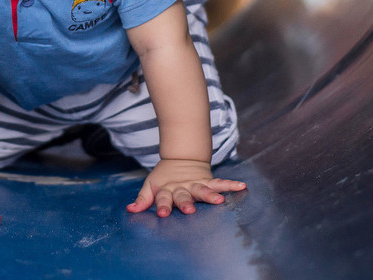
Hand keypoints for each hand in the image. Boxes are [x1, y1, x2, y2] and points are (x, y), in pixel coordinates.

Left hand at [126, 159, 245, 216]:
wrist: (181, 158)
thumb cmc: (164, 177)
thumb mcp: (150, 185)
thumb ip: (143, 198)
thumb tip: (130, 209)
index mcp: (167, 189)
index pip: (162, 198)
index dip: (161, 205)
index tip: (161, 213)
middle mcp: (182, 187)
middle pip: (183, 195)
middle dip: (185, 203)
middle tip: (189, 210)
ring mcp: (196, 183)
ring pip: (203, 189)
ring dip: (210, 195)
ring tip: (219, 200)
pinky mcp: (208, 181)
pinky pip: (220, 183)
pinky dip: (230, 184)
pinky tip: (242, 186)